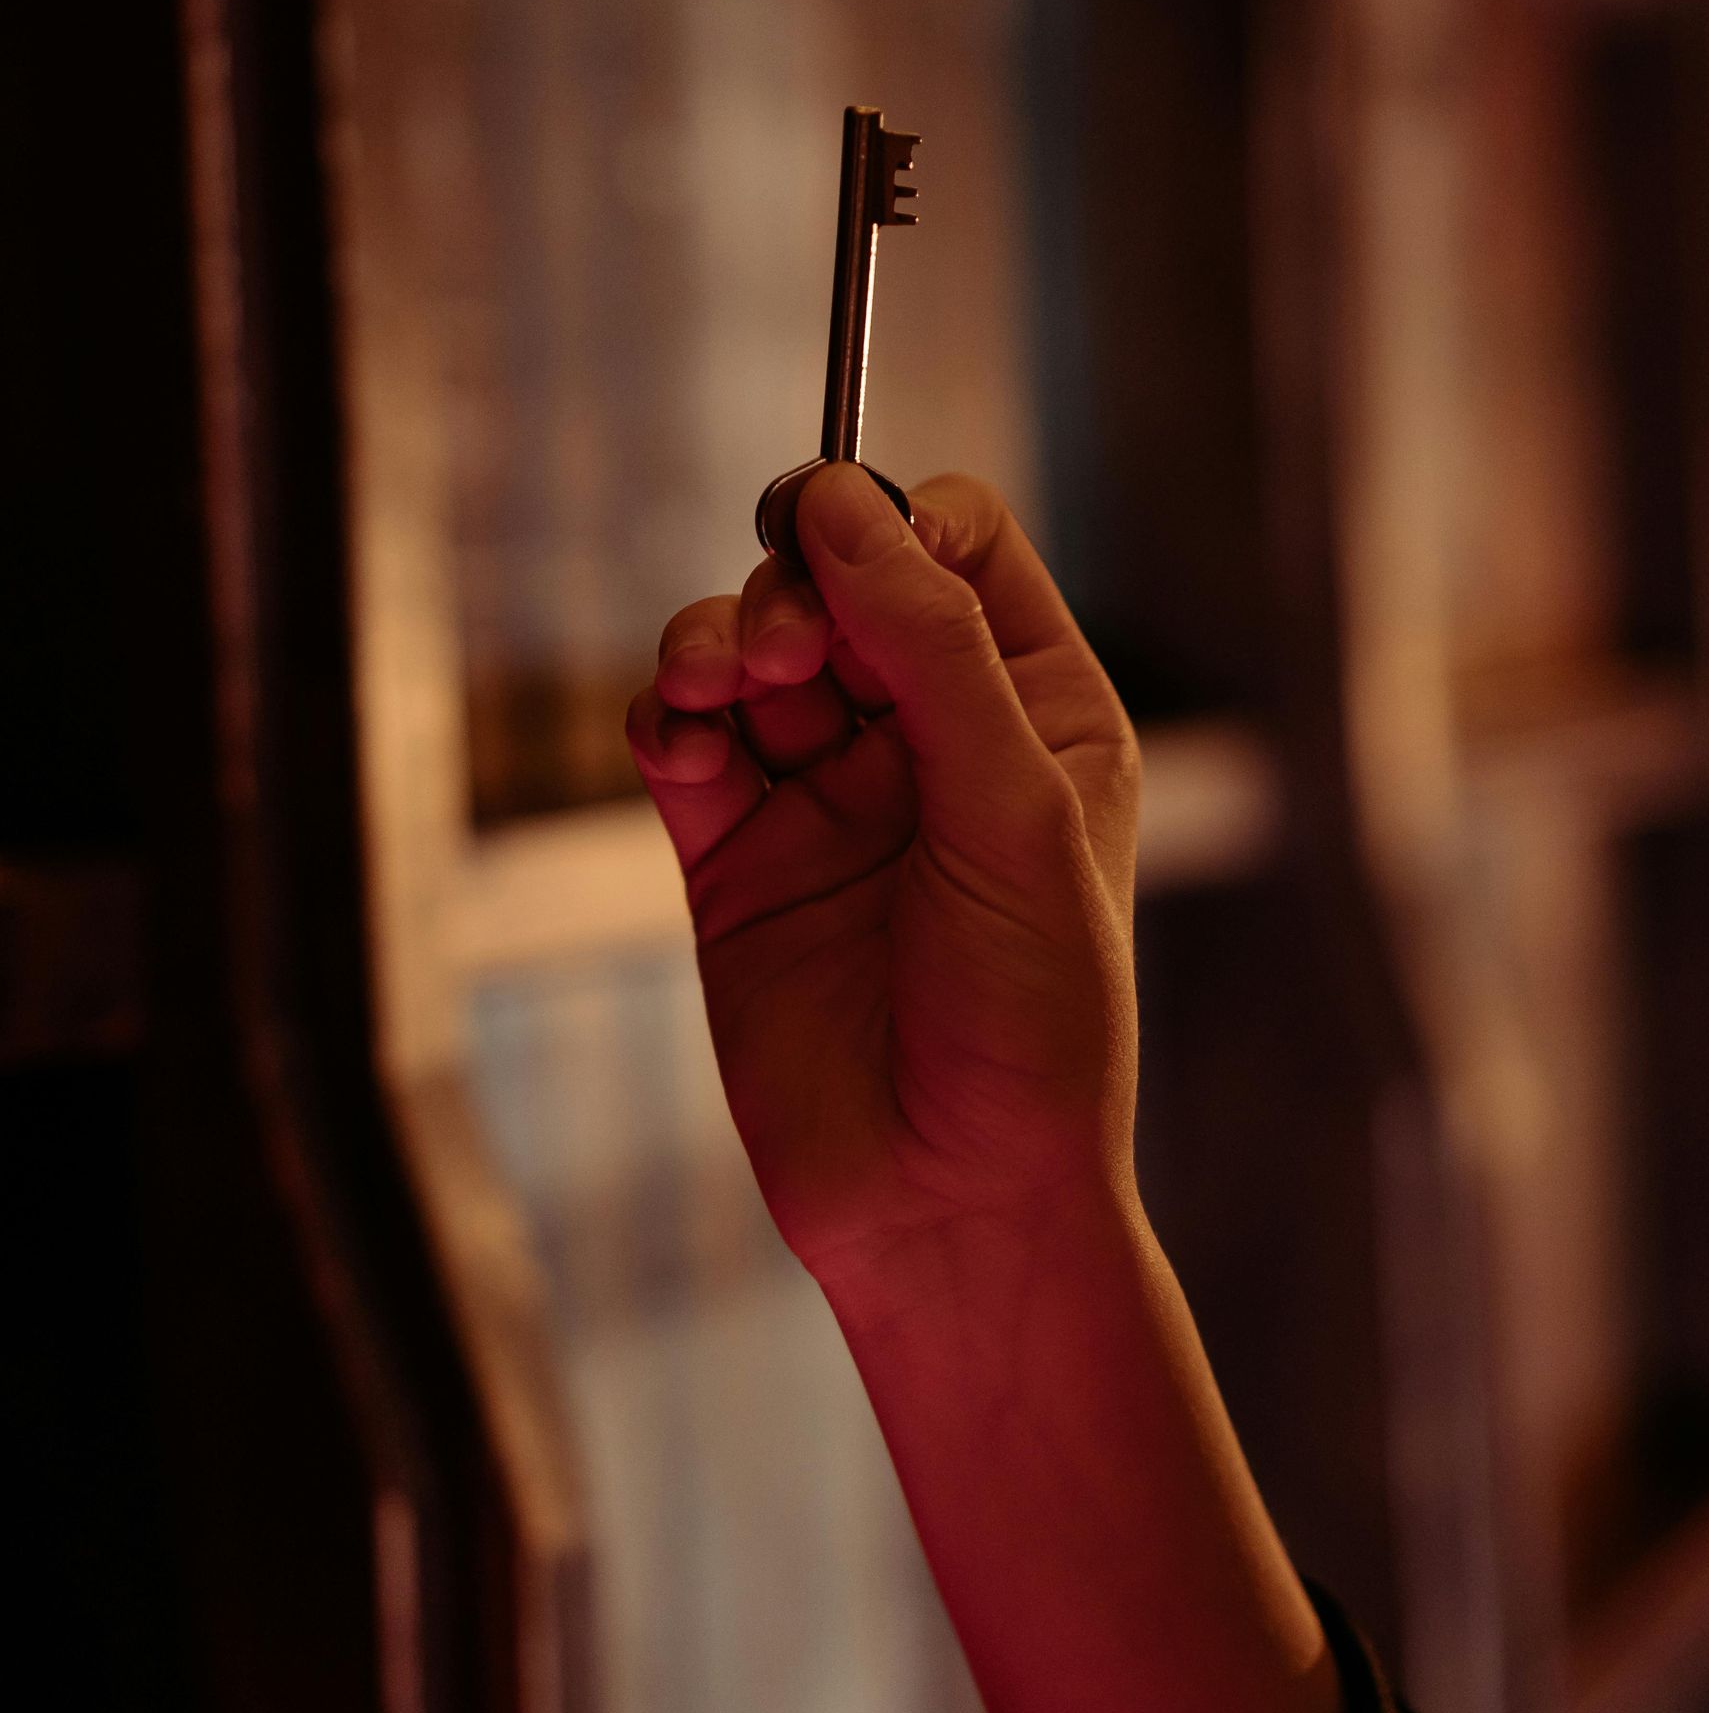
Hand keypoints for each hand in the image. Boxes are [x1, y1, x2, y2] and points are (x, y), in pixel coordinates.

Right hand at [626, 466, 1139, 1301]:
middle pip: (837, 584)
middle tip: (776, 649)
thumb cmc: (1031, 1023)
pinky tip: (679, 742)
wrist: (953, 1205)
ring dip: (713, 643)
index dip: (892, 526)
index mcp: (1038, 712)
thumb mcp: (1010, 812)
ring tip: (711, 688)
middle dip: (792, 588)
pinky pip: (685, 748)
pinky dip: (666, 721)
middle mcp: (934, 741)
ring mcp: (830, 800)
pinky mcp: (740, 864)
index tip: (835, 540)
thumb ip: (930, 650)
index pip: (958, 548)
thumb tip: (840, 507)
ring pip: (746, 655)